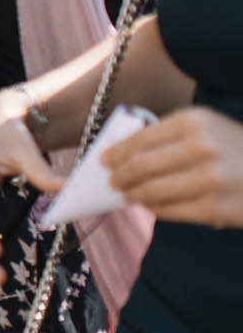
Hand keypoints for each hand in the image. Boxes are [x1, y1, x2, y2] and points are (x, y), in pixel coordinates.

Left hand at [105, 107, 242, 228]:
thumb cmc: (237, 148)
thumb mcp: (207, 128)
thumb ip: (170, 136)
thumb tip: (122, 153)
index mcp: (194, 121)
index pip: (140, 139)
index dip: (116, 152)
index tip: (104, 160)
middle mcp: (201, 148)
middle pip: (140, 167)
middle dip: (119, 176)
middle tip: (111, 181)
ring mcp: (209, 180)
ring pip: (151, 191)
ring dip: (133, 195)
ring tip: (127, 195)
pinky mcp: (215, 208)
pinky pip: (171, 211)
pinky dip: (155, 209)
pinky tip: (151, 205)